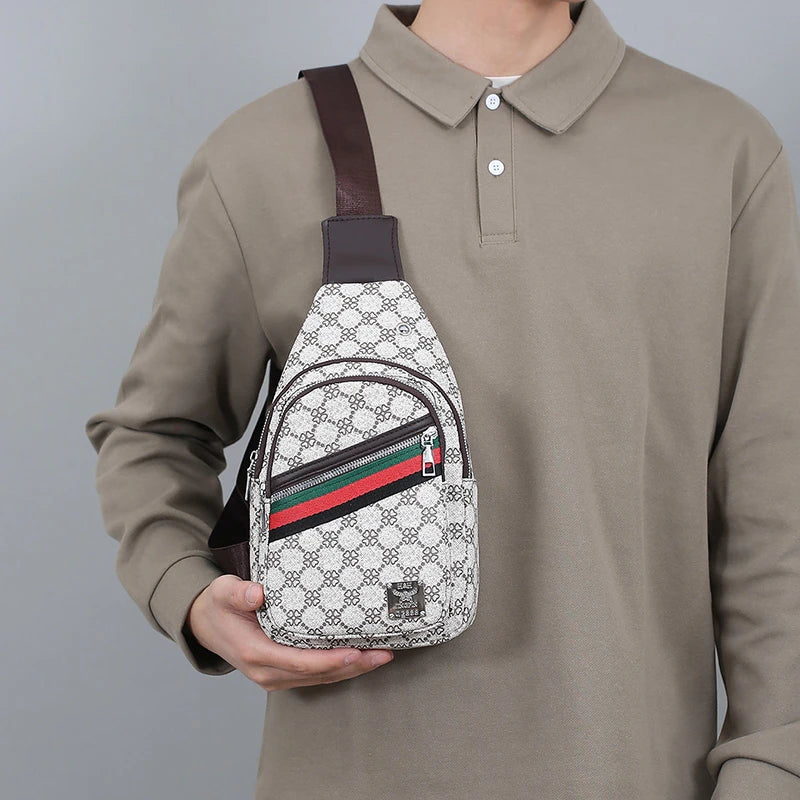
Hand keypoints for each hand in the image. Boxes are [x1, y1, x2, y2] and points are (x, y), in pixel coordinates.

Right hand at [186, 574, 393, 690]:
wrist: (205, 624)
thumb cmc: (219, 606)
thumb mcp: (223, 592)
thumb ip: (239, 593)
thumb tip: (257, 593)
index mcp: (255, 653)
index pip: (299, 661)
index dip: (329, 660)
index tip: (355, 652)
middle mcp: (267, 671)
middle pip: (317, 674)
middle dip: (352, 666)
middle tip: (382, 654)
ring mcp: (275, 675)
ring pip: (320, 678)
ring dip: (351, 669)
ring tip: (381, 656)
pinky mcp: (282, 672)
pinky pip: (315, 675)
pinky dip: (339, 668)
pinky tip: (360, 658)